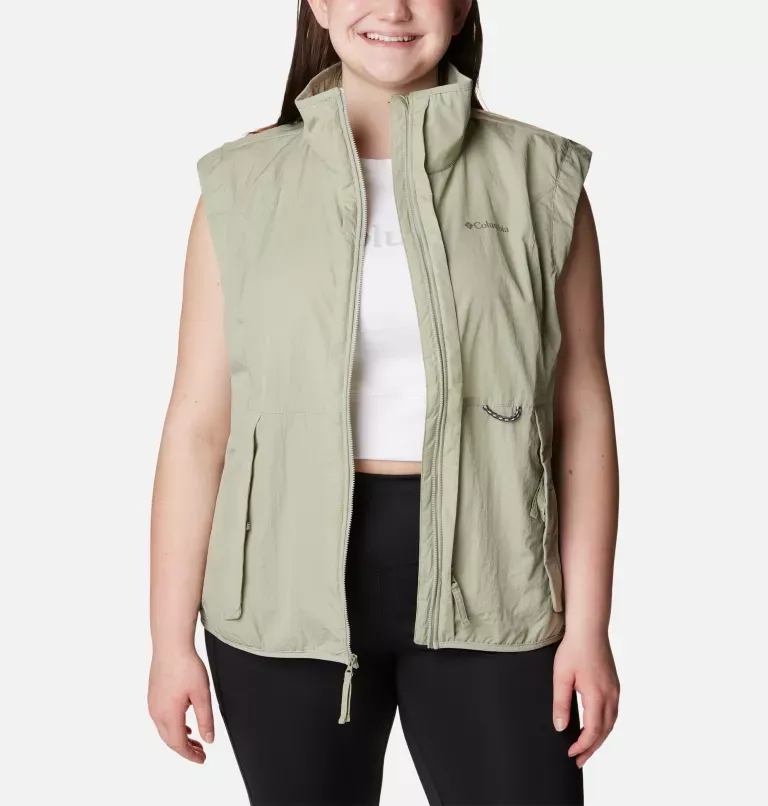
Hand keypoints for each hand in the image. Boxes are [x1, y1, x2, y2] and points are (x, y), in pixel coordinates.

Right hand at [148, 647, 214, 763]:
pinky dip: (173, 727)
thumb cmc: (186, 666)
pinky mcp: (153, 696)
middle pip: (170, 740)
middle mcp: (157, 712)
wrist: (171, 645)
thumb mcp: (202, 694)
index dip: (190, 755)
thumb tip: (208, 739)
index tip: (202, 759)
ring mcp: (153, 704)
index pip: (178, 744)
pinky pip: (161, 719)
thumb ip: (205, 719)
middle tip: (200, 753)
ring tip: (194, 740)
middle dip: (185, 749)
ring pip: (165, 730)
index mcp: (169, 715)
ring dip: (179, 738)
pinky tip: (183, 724)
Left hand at [552, 629, 619, 767]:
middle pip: (604, 731)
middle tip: (579, 760)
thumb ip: (560, 704)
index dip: (582, 746)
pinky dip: (605, 725)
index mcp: (597, 695)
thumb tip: (560, 728)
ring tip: (587, 748)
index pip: (592, 731)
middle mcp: (611, 696)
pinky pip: (613, 712)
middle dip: (592, 748)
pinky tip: (596, 727)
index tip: (571, 754)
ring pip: (611, 723)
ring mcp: (615, 690)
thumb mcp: (561, 676)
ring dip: (599, 738)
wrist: (589, 629)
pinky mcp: (614, 685)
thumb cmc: (573, 650)